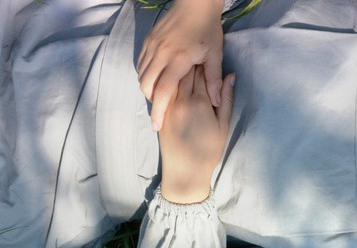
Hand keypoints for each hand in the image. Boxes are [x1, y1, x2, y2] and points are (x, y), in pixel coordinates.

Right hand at [138, 0, 224, 131]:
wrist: (195, 2)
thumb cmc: (208, 28)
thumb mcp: (215, 54)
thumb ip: (213, 80)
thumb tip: (216, 103)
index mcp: (179, 59)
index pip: (164, 92)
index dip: (159, 112)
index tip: (157, 127)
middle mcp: (161, 53)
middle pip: (147, 86)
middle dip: (152, 102)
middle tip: (162, 109)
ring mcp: (152, 46)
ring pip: (141, 75)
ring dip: (148, 88)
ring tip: (160, 95)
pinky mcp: (148, 40)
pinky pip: (141, 64)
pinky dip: (146, 75)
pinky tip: (156, 78)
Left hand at [158, 67, 235, 203]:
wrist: (185, 171)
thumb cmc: (208, 150)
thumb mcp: (223, 124)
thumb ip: (226, 98)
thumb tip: (231, 76)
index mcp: (200, 102)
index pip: (202, 73)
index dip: (204, 61)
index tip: (207, 54)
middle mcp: (182, 100)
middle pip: (185, 73)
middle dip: (191, 62)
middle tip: (196, 54)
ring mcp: (169, 106)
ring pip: (173, 80)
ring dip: (178, 70)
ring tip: (184, 63)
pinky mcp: (161, 113)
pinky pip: (163, 91)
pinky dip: (168, 82)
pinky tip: (172, 79)